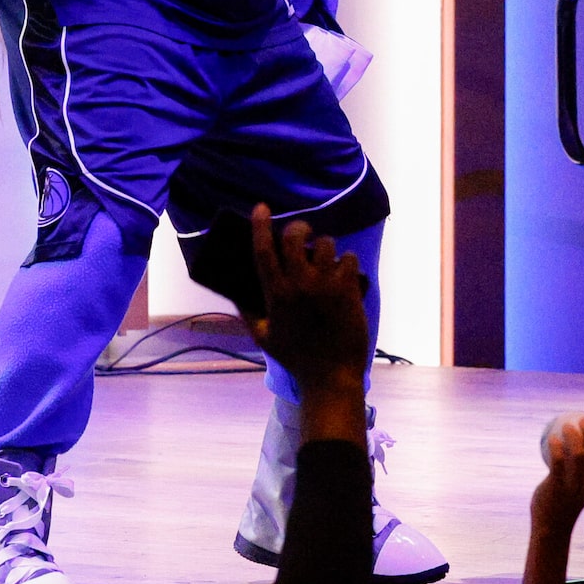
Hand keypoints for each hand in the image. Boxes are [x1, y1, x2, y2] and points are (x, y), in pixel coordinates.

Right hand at [247, 206, 370, 396]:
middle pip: (294, 237)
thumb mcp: (263, 337)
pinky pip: (348, 258)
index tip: (260, 208)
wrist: (331, 375)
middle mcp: (299, 285)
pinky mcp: (348, 290)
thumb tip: (235, 292)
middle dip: (298, 228)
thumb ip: (248, 312)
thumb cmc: (296, 358)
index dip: (260, 226)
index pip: (263, 251)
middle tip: (302, 234)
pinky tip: (343, 274)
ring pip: (325, 243)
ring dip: (325, 247)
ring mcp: (325, 286)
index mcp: (275, 295)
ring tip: (325, 260)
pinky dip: (346, 262)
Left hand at [533, 415, 583, 531]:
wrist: (553, 523)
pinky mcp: (557, 488)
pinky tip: (551, 438)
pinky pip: (557, 463)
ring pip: (579, 455)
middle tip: (581, 419)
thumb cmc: (568, 496)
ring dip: (573, 436)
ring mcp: (575, 486)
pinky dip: (556, 447)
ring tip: (566, 425)